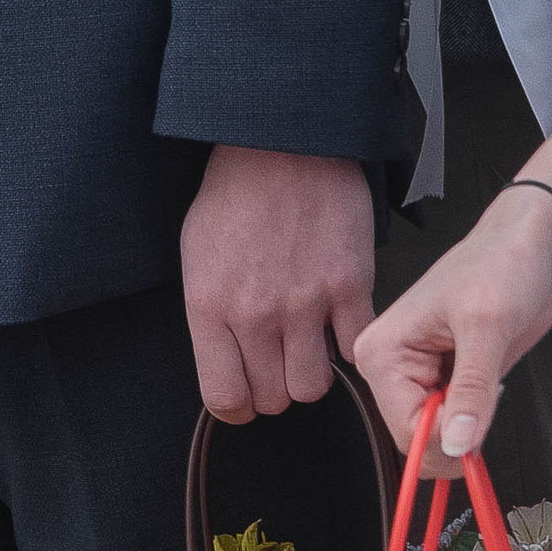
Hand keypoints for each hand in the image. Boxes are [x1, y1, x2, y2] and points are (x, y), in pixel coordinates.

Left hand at [179, 142, 374, 421]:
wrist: (282, 145)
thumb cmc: (234, 197)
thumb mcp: (197, 257)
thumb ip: (210, 315)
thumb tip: (226, 363)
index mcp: (210, 307)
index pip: (224, 397)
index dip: (236, 405)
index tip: (245, 396)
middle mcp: (256, 314)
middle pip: (273, 399)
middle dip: (274, 389)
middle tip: (277, 363)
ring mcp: (306, 303)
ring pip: (314, 387)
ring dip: (310, 373)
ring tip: (306, 346)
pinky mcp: (350, 287)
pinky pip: (354, 348)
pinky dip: (347, 344)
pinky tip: (336, 323)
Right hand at [355, 183, 551, 463]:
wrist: (531, 249)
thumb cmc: (502, 265)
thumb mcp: (488, 326)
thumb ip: (471, 388)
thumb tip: (458, 443)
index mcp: (381, 352)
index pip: (403, 429)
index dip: (446, 439)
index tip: (479, 425)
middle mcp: (390, 367)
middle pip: (416, 438)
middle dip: (457, 432)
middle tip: (487, 395)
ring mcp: (415, 375)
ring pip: (437, 436)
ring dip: (470, 422)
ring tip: (487, 378)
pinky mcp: (441, 379)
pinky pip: (453, 423)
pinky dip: (477, 415)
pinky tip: (487, 381)